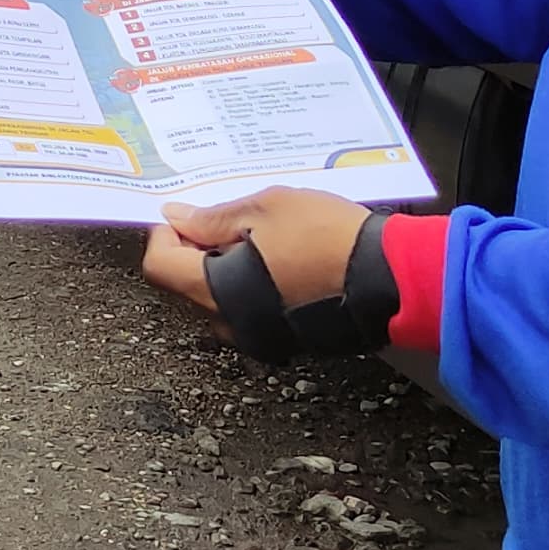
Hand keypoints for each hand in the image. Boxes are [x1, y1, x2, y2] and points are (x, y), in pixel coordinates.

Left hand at [143, 185, 374, 321]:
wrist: (389, 279)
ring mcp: (255, 337)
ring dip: (224, 268)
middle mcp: (228, 323)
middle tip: (223, 218)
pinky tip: (277, 259)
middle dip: (195, 249)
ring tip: (258, 236)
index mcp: (214, 290)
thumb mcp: (266, 208)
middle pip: (185, 285)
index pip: (159, 265)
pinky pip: (247, 311)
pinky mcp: (281, 340)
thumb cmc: (330, 240)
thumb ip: (214, 218)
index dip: (165, 234)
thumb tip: (179, 218)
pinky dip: (250, 286)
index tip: (184, 215)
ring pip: (216, 299)